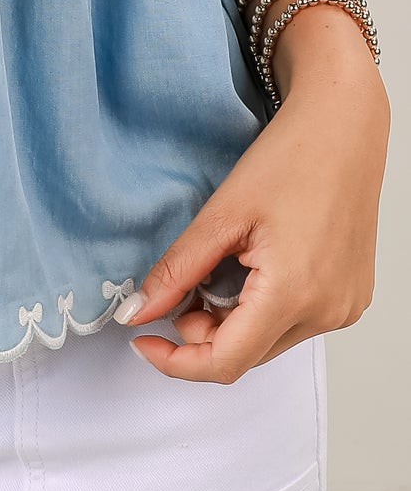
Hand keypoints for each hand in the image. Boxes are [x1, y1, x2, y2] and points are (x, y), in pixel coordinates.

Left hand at [119, 18, 388, 380]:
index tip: (143, 339)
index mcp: (293, 294)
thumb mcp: (222, 213)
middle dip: (203, 330)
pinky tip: (254, 265)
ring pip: (269, 341)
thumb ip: (177, 269)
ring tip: (225, 262)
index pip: (225, 362)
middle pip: (246, 354)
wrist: (344, 127)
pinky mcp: (351, 298)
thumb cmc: (291, 156)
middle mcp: (326, 313)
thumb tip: (138, 310)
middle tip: (185, 281)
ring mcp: (343, 309)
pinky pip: (295, 323)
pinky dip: (263, 308)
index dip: (176, 361)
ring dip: (233, 319)